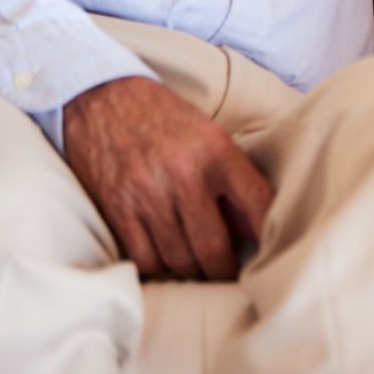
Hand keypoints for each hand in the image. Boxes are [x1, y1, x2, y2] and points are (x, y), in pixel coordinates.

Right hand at [63, 76, 273, 280]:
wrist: (103, 97)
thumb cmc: (164, 117)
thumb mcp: (210, 134)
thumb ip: (234, 178)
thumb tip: (256, 229)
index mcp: (217, 151)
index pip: (258, 205)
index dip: (269, 237)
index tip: (271, 254)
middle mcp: (184, 174)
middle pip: (214, 247)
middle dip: (226, 271)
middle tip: (231, 276)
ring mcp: (148, 194)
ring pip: (179, 259)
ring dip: (193, 274)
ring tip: (201, 273)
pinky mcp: (117, 208)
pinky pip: (145, 258)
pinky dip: (160, 270)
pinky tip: (169, 266)